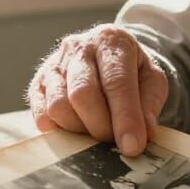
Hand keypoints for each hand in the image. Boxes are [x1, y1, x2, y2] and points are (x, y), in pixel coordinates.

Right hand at [26, 25, 168, 156]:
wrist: (108, 53)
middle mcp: (79, 47)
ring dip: (79, 130)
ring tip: (96, 133)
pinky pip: (42, 113)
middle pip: (82, 93)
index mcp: (112, 41)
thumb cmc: (132, 69)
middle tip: (114, 142)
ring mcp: (54, 65)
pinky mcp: (37, 84)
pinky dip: (59, 130)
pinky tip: (76, 130)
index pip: (117, 82)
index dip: (125, 118)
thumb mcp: (152, 79)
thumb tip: (144, 135)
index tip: (132, 146)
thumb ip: (149, 104)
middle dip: (100, 126)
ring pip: (58, 106)